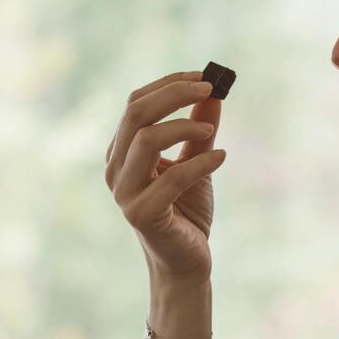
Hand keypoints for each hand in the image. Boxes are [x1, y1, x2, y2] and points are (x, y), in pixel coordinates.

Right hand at [104, 69, 227, 283]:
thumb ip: (200, 128)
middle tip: (210, 88)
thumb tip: (215, 91)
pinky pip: (171, 179)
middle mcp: (116, 169)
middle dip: (174, 94)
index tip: (204, 77)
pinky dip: (200, 164)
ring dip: (183, 126)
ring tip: (211, 130)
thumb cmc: (187, 212)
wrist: (186, 261)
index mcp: (122, 152)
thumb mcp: (197, 161)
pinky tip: (222, 158)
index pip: (136, 102)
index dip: (169, 84)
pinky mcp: (142, 215)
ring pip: (145, 139)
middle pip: (136, 113)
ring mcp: (124, 193)